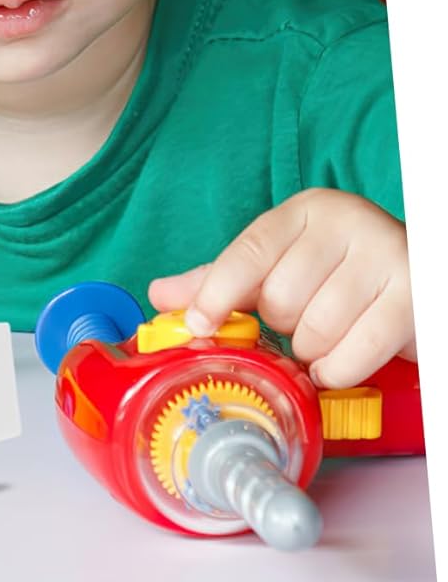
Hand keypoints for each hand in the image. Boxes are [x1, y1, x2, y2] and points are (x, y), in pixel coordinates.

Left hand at [147, 188, 413, 389]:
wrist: (420, 287)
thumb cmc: (340, 280)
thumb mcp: (282, 268)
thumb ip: (222, 280)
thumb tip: (161, 294)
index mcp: (306, 211)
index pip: (247, 254)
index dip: (216, 295)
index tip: (198, 325)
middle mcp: (348, 223)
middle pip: (280, 298)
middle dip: (283, 326)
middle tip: (301, 323)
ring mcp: (385, 257)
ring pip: (315, 330)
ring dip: (311, 352)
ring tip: (327, 339)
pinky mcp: (414, 297)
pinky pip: (353, 353)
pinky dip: (338, 370)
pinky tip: (339, 362)